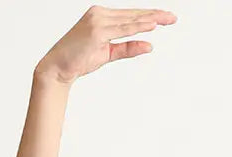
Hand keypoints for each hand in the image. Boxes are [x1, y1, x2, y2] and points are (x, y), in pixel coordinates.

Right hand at [35, 5, 176, 85]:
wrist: (59, 67)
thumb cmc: (79, 59)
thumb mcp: (108, 54)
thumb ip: (128, 48)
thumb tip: (150, 46)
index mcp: (102, 17)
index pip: (130, 16)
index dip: (149, 16)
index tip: (165, 18)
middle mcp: (99, 14)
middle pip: (133, 14)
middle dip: (154, 15)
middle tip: (172, 17)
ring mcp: (98, 20)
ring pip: (129, 20)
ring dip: (149, 19)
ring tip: (166, 19)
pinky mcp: (96, 30)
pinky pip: (122, 29)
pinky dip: (137, 27)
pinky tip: (151, 25)